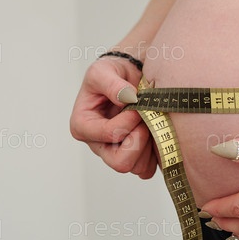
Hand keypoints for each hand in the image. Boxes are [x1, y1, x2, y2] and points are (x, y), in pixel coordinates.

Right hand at [69, 56, 157, 178]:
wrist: (129, 75)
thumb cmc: (112, 73)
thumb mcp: (104, 70)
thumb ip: (112, 83)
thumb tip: (127, 97)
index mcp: (83, 125)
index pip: (109, 134)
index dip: (128, 120)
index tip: (137, 104)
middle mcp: (97, 144)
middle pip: (120, 162)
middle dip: (139, 140)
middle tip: (146, 119)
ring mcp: (115, 153)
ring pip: (136, 167)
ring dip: (149, 145)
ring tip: (150, 123)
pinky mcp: (133, 157)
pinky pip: (147, 169)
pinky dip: (155, 154)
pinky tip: (155, 133)